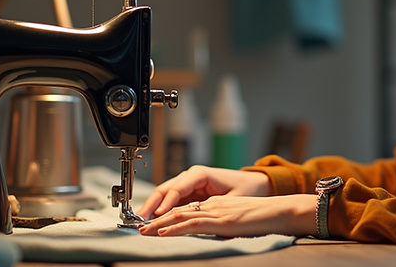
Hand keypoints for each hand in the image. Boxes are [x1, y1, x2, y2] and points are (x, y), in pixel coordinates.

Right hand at [135, 165, 271, 219]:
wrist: (255, 184)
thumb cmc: (246, 189)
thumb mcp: (231, 200)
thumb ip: (212, 207)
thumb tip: (194, 219)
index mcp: (200, 174)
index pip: (177, 188)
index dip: (166, 202)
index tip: (157, 215)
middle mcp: (190, 176)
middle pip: (164, 189)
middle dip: (151, 205)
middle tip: (140, 220)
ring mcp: (187, 184)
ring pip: (163, 195)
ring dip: (152, 208)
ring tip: (142, 222)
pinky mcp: (187, 193)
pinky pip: (170, 201)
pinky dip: (160, 210)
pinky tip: (153, 221)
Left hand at [137, 194, 318, 237]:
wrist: (281, 210)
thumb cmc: (266, 217)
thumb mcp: (240, 220)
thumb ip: (224, 224)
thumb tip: (212, 232)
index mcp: (217, 205)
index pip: (186, 209)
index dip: (167, 216)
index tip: (153, 225)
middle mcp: (213, 205)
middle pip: (178, 210)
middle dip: (157, 219)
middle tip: (139, 227)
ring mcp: (216, 211)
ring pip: (181, 215)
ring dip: (159, 224)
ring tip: (144, 231)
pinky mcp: (221, 220)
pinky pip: (193, 223)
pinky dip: (175, 228)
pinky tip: (164, 232)